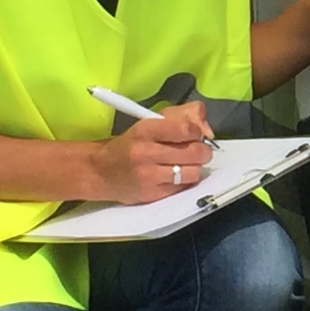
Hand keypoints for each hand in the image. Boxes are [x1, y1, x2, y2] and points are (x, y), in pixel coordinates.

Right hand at [92, 101, 213, 202]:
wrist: (101, 171)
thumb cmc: (132, 143)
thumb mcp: (152, 121)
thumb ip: (183, 116)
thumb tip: (208, 130)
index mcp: (146, 129)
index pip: (186, 129)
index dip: (198, 132)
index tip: (194, 134)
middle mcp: (146, 152)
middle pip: (195, 152)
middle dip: (202, 151)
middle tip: (196, 151)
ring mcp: (148, 176)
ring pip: (193, 172)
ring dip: (195, 168)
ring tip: (186, 164)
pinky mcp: (151, 195)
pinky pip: (183, 188)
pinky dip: (185, 181)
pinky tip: (176, 176)